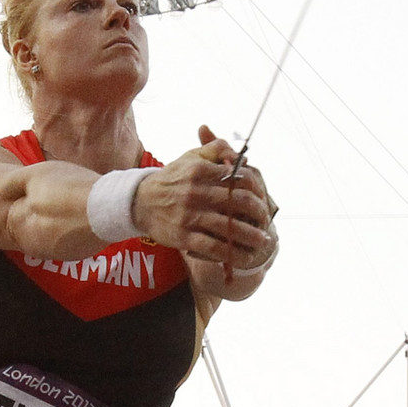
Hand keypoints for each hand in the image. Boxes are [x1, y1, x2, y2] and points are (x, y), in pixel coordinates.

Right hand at [131, 125, 272, 264]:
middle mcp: (195, 192)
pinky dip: (232, 253)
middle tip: (267, 220)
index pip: (239, 178)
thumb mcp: (191, 156)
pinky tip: (244, 257)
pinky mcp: (183, 236)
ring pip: (229, 227)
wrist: (140, 202)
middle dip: (259, 213)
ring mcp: (189, 216)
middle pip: (239, 202)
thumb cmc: (173, 178)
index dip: (257, 189)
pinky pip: (213, 247)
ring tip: (263, 241)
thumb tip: (241, 156)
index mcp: (200, 170)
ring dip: (251, 236)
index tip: (263, 197)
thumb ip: (217, 149)